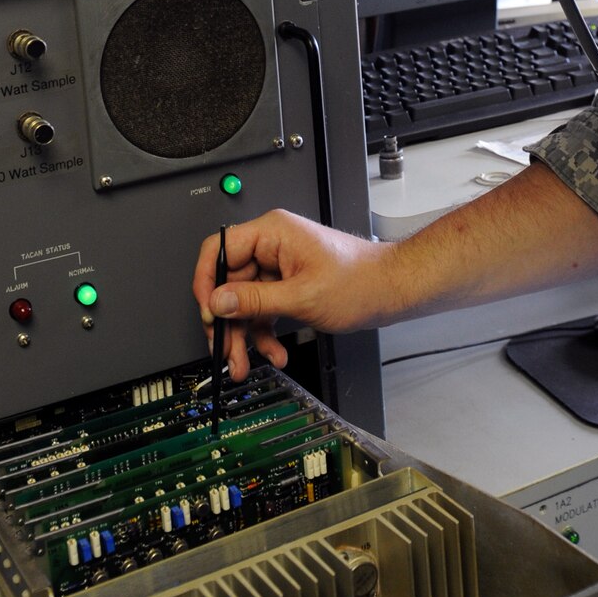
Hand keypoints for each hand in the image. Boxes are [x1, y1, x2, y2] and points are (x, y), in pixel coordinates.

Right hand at [192, 210, 389, 379]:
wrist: (391, 291)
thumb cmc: (360, 281)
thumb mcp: (301, 296)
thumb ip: (254, 300)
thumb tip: (217, 302)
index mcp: (271, 233)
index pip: (219, 249)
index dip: (207, 283)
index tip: (208, 314)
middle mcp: (271, 246)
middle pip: (229, 283)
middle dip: (227, 322)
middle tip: (225, 351)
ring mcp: (278, 266)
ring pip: (244, 302)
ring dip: (244, 335)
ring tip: (245, 363)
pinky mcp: (286, 285)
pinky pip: (262, 309)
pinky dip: (264, 333)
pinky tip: (273, 352)